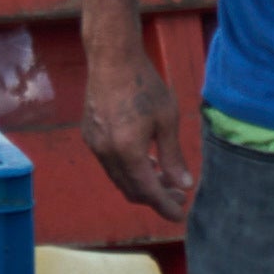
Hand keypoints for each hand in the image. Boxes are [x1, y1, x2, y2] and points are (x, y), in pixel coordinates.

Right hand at [65, 21, 201, 226]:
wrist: (112, 58)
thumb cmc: (144, 85)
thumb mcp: (167, 120)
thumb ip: (174, 156)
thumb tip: (184, 185)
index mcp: (127, 151)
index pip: (148, 191)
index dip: (165, 206)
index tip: (180, 215)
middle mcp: (106, 153)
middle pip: (131, 190)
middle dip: (155, 197)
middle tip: (178, 194)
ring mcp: (95, 145)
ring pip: (119, 178)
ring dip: (141, 183)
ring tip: (165, 176)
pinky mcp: (90, 136)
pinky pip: (110, 164)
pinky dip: (128, 170)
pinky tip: (145, 159)